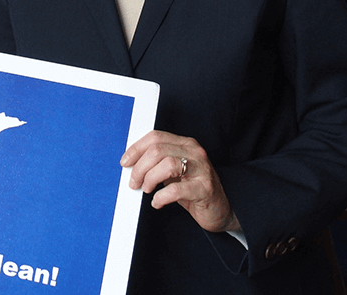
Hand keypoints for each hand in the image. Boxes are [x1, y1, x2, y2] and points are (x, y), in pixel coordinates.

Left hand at [120, 130, 240, 233]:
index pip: (155, 137)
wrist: (221, 209)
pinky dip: (162, 197)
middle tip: (134, 182)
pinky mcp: (205, 189)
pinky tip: (158, 202)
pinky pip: (177, 189)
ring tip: (147, 189)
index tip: (125, 162)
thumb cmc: (193, 189)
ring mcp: (202, 169)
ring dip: (150, 179)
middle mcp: (195, 152)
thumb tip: (131, 164)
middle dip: (140, 167)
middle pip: (158, 150)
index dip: (136, 148)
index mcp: (185, 144)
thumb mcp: (174, 171)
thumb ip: (157, 163)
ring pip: (167, 164)